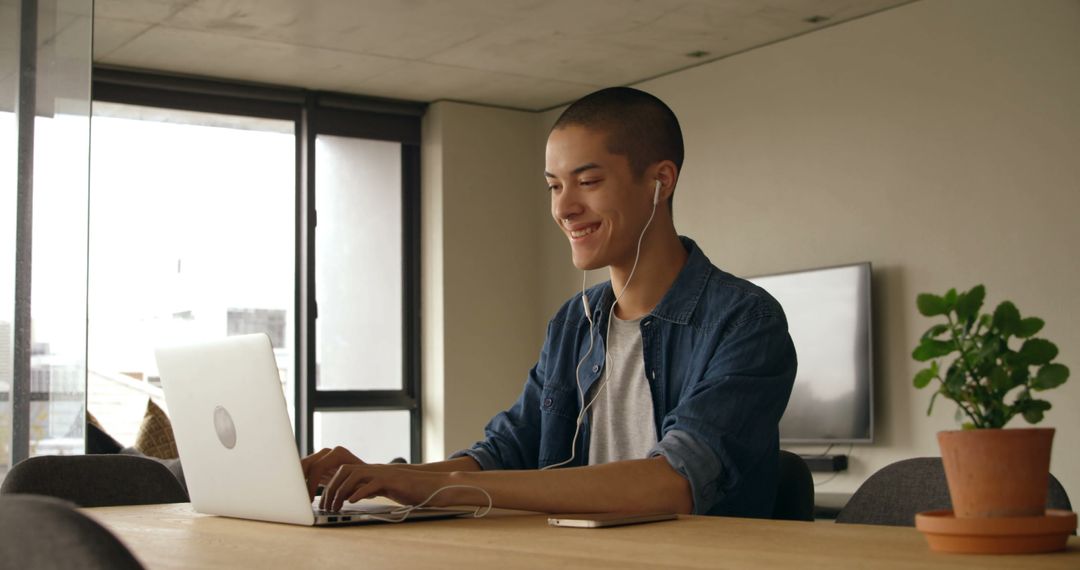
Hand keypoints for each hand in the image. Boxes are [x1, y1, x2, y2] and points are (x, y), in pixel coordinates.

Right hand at [301, 446, 363, 500]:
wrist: (370, 477)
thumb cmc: (368, 482)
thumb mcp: (361, 486)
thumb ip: (350, 490)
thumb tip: (342, 496)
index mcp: (338, 454)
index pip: (317, 467)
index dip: (310, 484)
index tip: (308, 499)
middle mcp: (328, 453)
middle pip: (306, 464)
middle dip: (299, 482)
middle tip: (298, 499)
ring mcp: (322, 458)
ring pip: (303, 468)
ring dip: (299, 482)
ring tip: (298, 499)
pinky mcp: (319, 467)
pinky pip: (306, 473)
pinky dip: (302, 484)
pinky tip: (301, 496)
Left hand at [320, 464, 455, 511]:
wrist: (430, 486)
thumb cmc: (408, 490)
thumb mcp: (383, 488)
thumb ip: (368, 488)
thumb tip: (350, 496)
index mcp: (371, 471)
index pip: (343, 471)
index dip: (331, 484)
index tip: (324, 500)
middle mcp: (375, 469)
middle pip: (344, 471)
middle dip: (332, 488)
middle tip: (326, 506)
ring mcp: (383, 473)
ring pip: (354, 475)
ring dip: (341, 491)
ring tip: (336, 506)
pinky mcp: (392, 480)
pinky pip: (372, 483)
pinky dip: (359, 492)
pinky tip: (352, 501)